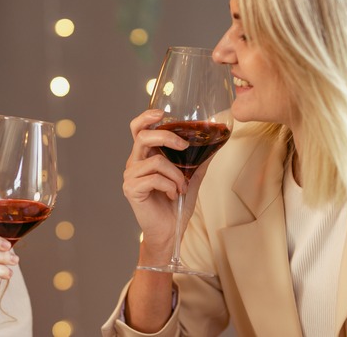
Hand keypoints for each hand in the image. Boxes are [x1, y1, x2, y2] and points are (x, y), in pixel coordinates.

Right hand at [123, 109, 203, 261]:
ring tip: (182, 187)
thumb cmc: (176, 206)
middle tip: (184, 146)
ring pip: (155, 161)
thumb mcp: (191, 178)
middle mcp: (134, 163)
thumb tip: (215, 144)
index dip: (146, 117)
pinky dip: (170, 186)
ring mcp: (130, 176)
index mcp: (144, 156)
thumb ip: (198, 161)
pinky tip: (172, 195)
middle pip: (143, 136)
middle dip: (166, 137)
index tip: (162, 113)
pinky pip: (154, 178)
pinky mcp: (131, 189)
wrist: (170, 232)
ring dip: (176, 174)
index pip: (138, 129)